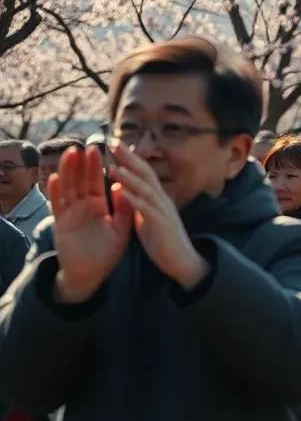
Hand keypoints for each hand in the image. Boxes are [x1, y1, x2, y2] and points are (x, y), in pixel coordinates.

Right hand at [50, 146, 131, 302]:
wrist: (91, 275)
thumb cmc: (106, 253)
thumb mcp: (121, 229)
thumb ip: (124, 209)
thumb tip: (124, 187)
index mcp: (97, 206)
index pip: (97, 181)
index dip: (98, 166)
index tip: (102, 148)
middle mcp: (82, 207)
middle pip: (82, 180)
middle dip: (84, 163)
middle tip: (88, 145)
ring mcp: (70, 214)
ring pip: (68, 188)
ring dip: (68, 171)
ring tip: (71, 153)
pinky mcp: (61, 224)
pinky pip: (57, 205)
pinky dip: (55, 192)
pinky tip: (55, 178)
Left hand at [108, 143, 208, 288]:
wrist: (181, 261)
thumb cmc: (163, 241)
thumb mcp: (146, 218)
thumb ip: (135, 202)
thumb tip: (121, 187)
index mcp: (157, 198)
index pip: (144, 173)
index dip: (130, 158)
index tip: (115, 145)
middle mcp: (162, 200)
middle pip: (146, 173)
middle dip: (130, 158)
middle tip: (113, 143)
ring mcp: (163, 211)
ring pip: (146, 188)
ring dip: (129, 176)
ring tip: (112, 165)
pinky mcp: (161, 224)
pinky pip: (146, 209)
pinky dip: (133, 198)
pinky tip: (121, 190)